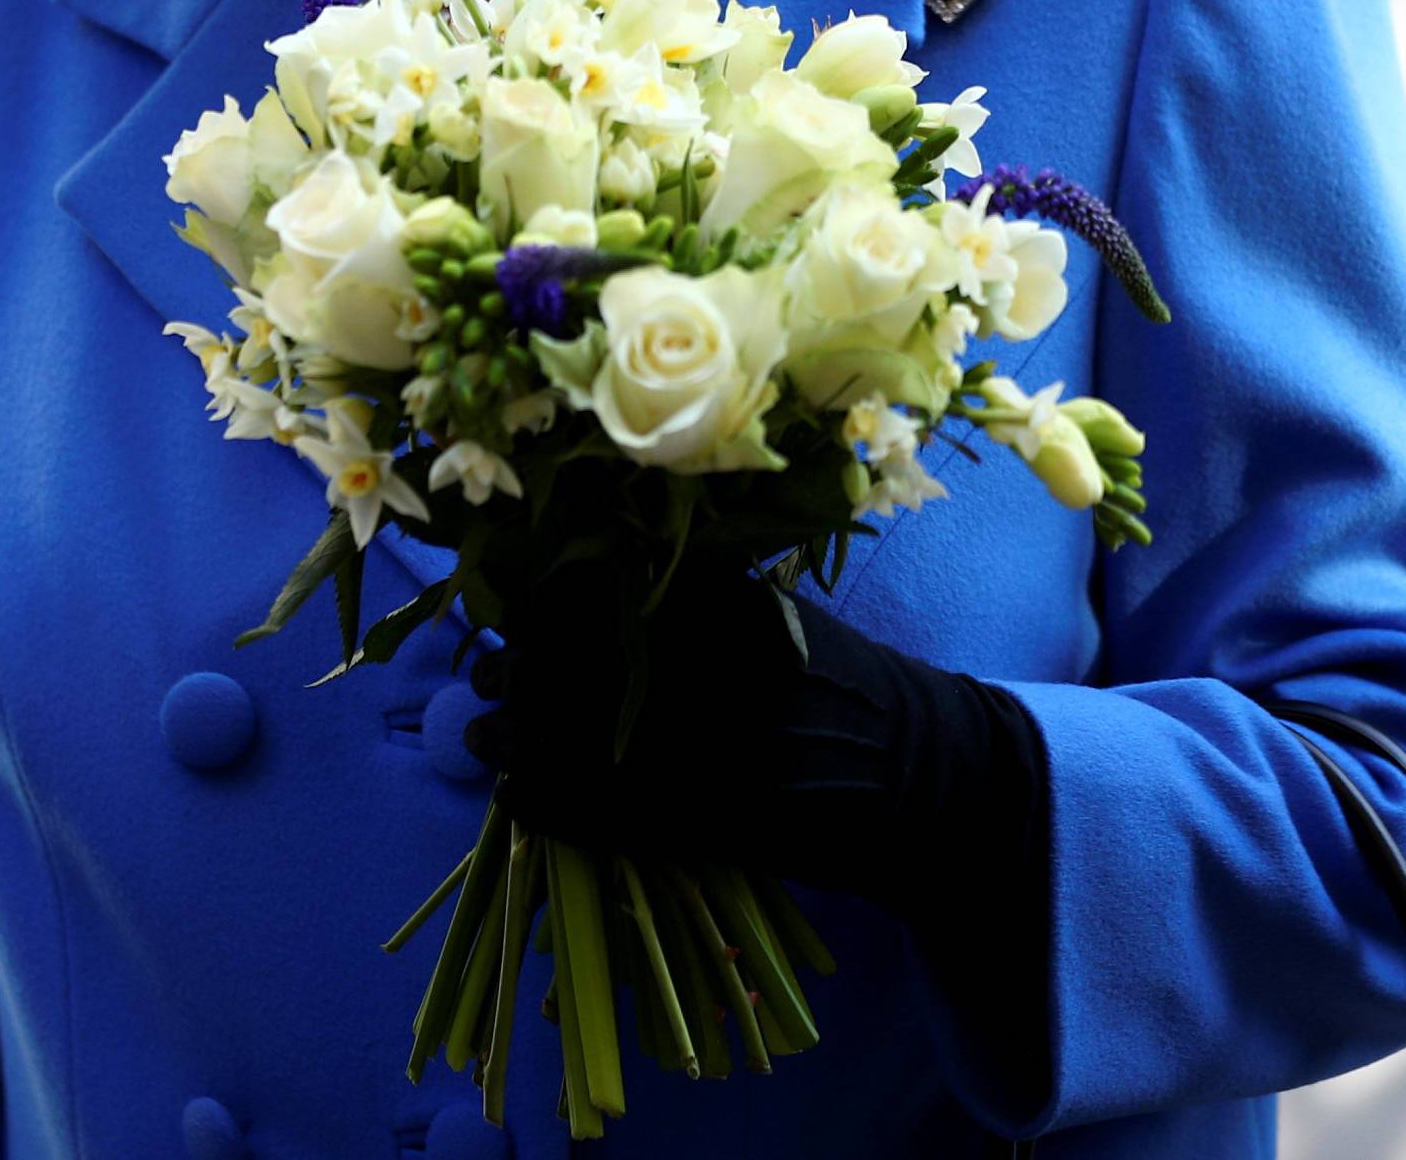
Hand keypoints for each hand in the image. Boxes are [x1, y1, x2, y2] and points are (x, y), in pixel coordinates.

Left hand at [464, 556, 1030, 908]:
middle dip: (514, 674)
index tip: (512, 618)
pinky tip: (517, 799)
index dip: (538, 610)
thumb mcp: (768, 611)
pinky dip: (548, 808)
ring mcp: (706, 741)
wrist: (921, 772)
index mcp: (723, 603)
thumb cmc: (840, 683)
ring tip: (484, 745)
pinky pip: (602, 812)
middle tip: (484, 678)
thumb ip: (689, 596)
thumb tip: (573, 588)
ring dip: (514, 741)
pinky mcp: (711, 817)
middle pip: (575, 664)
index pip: (598, 595)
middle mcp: (708, 662)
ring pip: (575, 741)